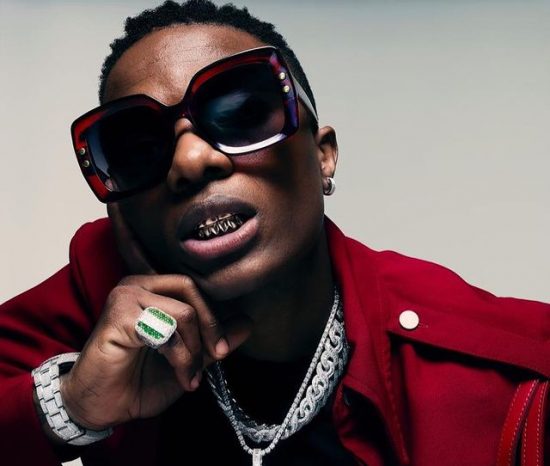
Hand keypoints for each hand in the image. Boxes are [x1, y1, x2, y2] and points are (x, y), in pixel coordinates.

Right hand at [58, 204, 251, 430]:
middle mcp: (137, 285)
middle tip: (215, 356)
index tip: (221, 348)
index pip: (194, 287)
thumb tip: (247, 323)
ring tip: (190, 375)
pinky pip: (167, 330)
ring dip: (194, 350)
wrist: (101, 407)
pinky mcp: (118, 317)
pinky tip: (181, 376)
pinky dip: (181, 358)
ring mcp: (125, 297)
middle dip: (209, 326)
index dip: (214, 317)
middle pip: (191, 290)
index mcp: (152, 289)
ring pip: (183, 312)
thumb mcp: (188, 359)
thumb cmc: (139, 380)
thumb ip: (214, 340)